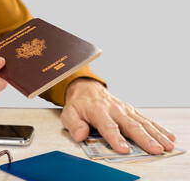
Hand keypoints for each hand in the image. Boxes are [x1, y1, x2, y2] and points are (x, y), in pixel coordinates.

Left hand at [61, 78, 175, 154]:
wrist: (87, 88)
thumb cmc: (79, 104)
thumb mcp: (69, 112)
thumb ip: (73, 124)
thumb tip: (80, 135)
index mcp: (98, 111)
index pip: (108, 126)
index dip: (115, 138)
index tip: (123, 149)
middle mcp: (114, 110)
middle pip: (130, 125)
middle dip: (144, 138)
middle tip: (155, 149)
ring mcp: (125, 110)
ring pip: (142, 123)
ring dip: (155, 134)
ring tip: (166, 145)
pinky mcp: (131, 111)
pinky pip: (146, 119)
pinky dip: (158, 128)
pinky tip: (168, 136)